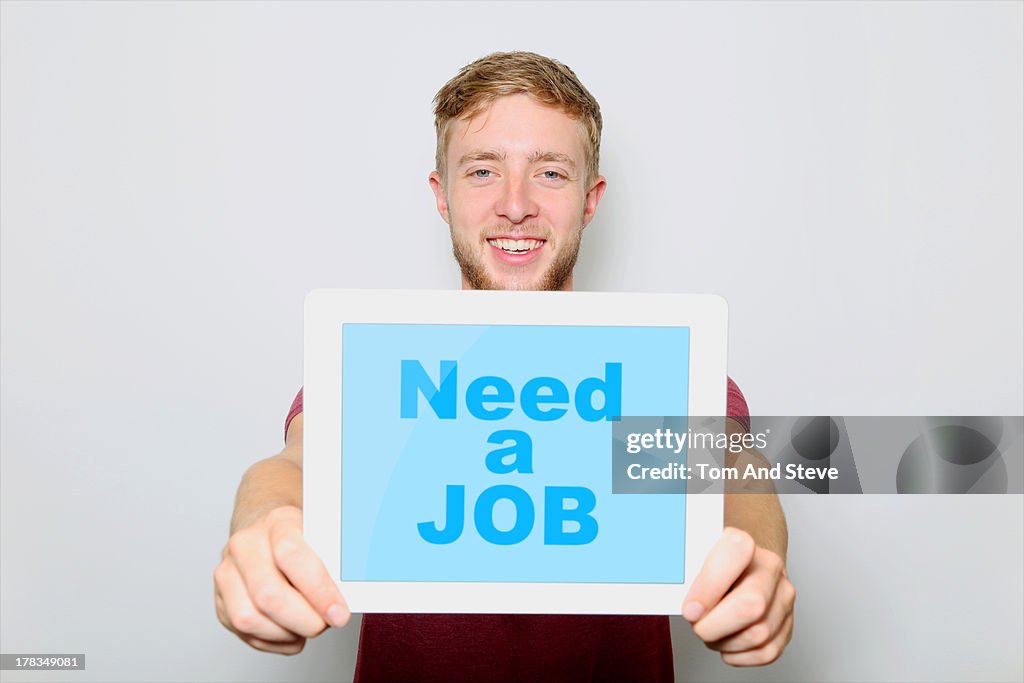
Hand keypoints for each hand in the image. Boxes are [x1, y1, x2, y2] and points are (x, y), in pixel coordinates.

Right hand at [214, 505, 349, 653]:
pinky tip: (291, 630)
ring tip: (307, 626)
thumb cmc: (302, 539)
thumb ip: (335, 564)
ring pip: (249, 619)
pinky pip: (244, 634)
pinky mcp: (220, 601)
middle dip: (303, 620)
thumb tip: (347, 597)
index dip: (318, 591)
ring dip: (286, 633)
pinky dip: (274, 641)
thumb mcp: (323, 538)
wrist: (267, 531)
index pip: (292, 556)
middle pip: (267, 594)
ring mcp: (227, 572)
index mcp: (277, 522)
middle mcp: (245, 545)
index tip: (339, 613)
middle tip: (325, 624)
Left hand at [682, 526, 794, 665]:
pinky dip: (739, 654)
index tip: (690, 610)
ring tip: (711, 629)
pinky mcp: (787, 624)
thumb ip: (683, 571)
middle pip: (751, 606)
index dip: (709, 588)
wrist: (743, 566)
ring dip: (724, 642)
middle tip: (697, 625)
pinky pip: (765, 652)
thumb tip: (663, 586)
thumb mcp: (695, 557)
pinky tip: (727, 640)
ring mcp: (782, 596)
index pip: (734, 555)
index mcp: (743, 544)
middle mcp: (769, 568)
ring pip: (757, 634)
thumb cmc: (713, 566)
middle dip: (715, 626)